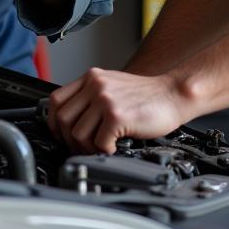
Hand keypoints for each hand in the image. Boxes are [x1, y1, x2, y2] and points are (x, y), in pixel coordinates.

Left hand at [47, 68, 189, 152]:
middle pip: (62, 119)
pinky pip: (98, 143)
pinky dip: (104, 151)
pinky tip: (114, 148)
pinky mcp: (117, 115)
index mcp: (92, 77)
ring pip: (77, 134)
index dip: (54, 122)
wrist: (174, 94)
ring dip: (87, 148)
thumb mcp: (113, 86)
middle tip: (82, 148)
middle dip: (68, 141)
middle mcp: (95, 85)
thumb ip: (91, 97)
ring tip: (100, 149)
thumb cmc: (147, 95)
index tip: (62, 134)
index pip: (56, 100)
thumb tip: (69, 122)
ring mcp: (105, 99)